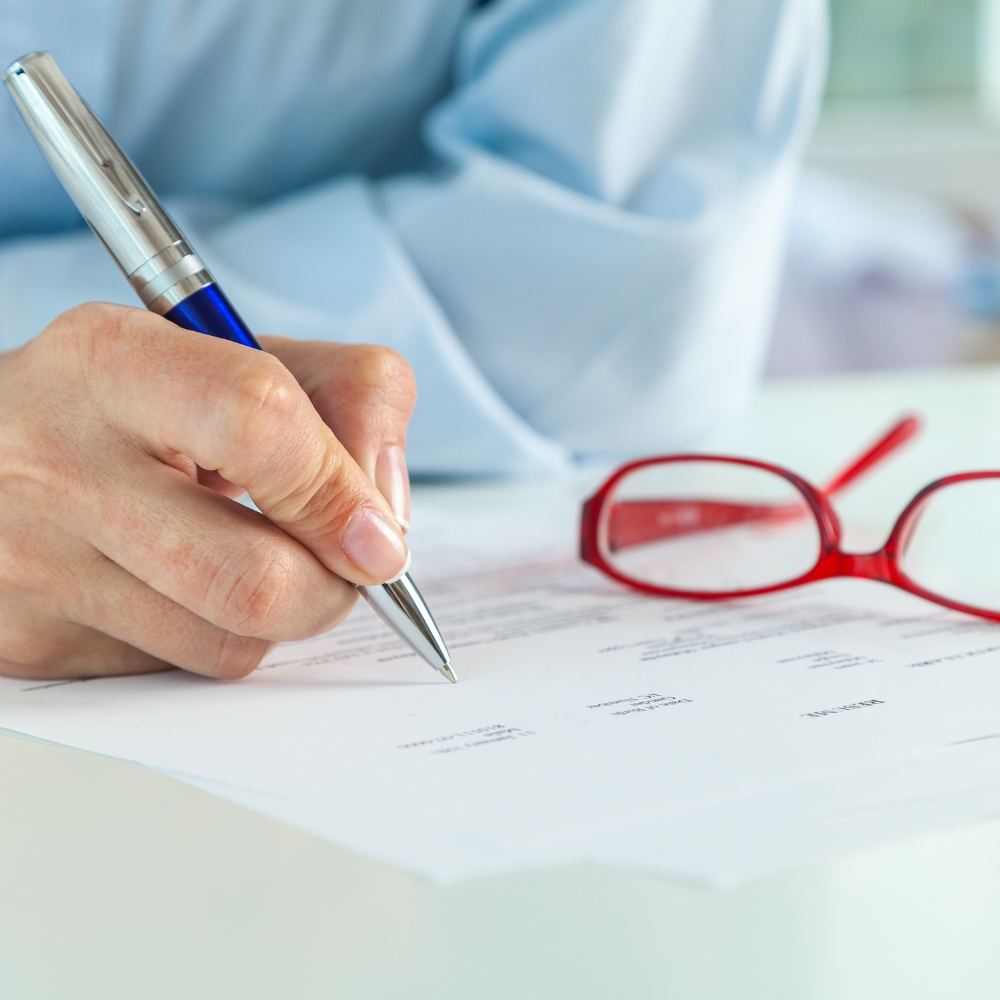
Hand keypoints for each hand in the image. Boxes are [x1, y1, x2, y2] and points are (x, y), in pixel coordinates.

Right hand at [0, 303, 415, 679]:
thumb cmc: (134, 403)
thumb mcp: (235, 357)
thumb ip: (346, 396)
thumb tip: (386, 517)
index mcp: (111, 362)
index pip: (259, 422)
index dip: (340, 488)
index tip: (379, 532)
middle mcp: (53, 464)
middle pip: (257, 580)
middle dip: (334, 588)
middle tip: (339, 564)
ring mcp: (31, 567)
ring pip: (230, 645)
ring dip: (275, 616)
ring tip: (239, 554)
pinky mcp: (30, 645)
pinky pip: (179, 671)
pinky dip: (210, 635)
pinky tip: (176, 583)